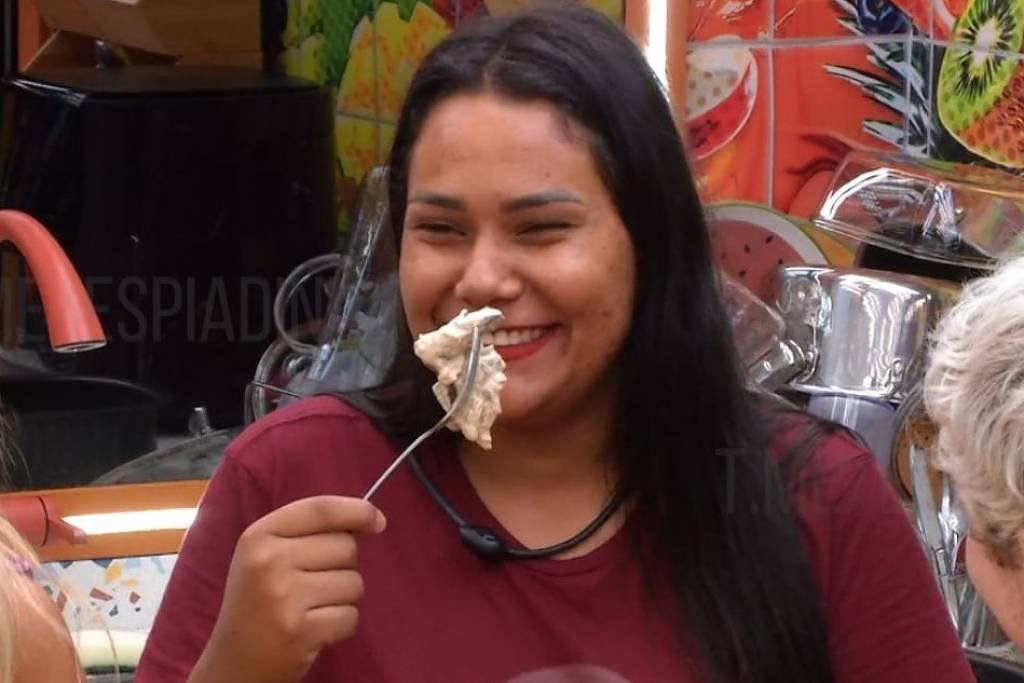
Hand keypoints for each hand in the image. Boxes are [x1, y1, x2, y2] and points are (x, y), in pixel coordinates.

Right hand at [192, 496, 385, 682]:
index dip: (358, 511)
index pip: (322, 509)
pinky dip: (341, 624)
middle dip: (343, 564)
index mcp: (259, 536)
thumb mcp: (267, 554)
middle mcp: (270, 561)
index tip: (377, 521)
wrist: (233, 661)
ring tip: (313, 607)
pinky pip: (351, 616)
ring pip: (354, 582)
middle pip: (345, 546)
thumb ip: (309, 531)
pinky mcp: (302, 631)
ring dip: (344, 597)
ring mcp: (285, 597)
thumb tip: (373, 519)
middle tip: (315, 584)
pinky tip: (315, 627)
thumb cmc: (257, 600)